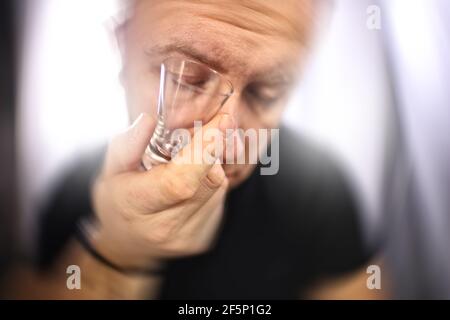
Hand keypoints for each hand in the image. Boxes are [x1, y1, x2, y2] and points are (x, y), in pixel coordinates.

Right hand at [90, 112, 234, 269]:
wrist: (128, 245)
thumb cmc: (118, 202)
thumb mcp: (111, 170)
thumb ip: (128, 144)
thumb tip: (149, 120)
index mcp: (136, 206)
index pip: (179, 181)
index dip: (204, 150)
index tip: (220, 122)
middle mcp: (165, 228)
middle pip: (207, 181)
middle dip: (212, 149)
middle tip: (206, 132)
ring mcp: (187, 237)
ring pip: (218, 188)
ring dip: (211, 165)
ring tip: (190, 162)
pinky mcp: (203, 239)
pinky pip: (219, 199)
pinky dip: (211, 182)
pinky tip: (194, 181)